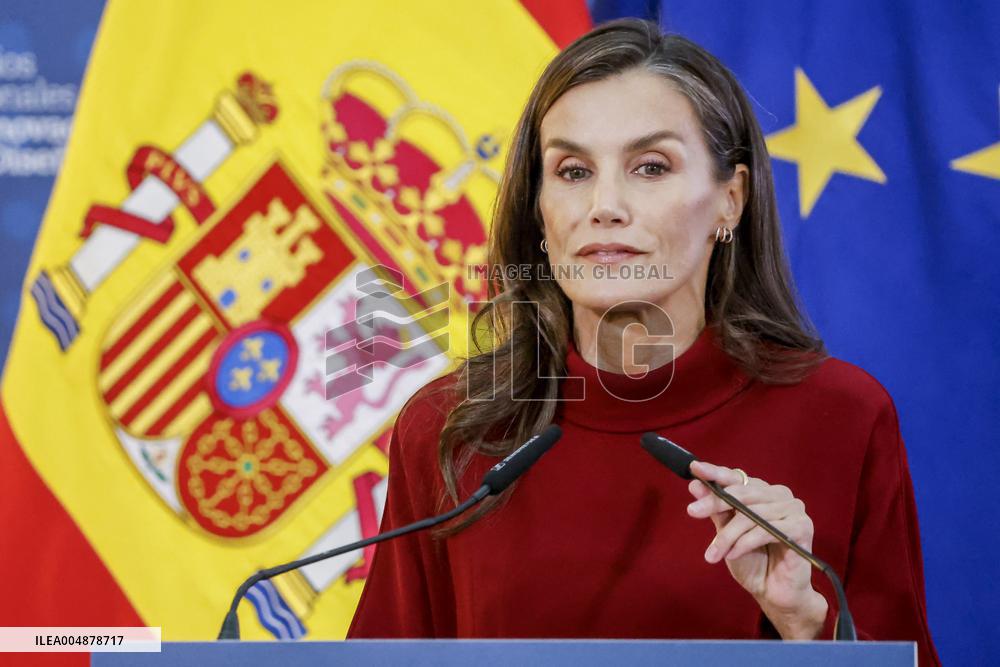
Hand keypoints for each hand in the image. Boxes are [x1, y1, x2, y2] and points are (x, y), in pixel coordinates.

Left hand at [686, 460, 828, 639]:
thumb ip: (715, 510)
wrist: (773, 593)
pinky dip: (745, 543)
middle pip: (742, 493)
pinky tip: (733, 554)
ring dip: (728, 535)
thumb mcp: (727, 534)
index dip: (715, 472)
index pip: (736, 477)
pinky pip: (765, 530)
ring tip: (713, 553)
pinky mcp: (802, 527)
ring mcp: (793, 509)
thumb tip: (695, 485)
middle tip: (692, 511)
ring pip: (751, 515)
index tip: (694, 469)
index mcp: (762, 492)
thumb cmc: (752, 561)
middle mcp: (779, 496)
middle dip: (714, 502)